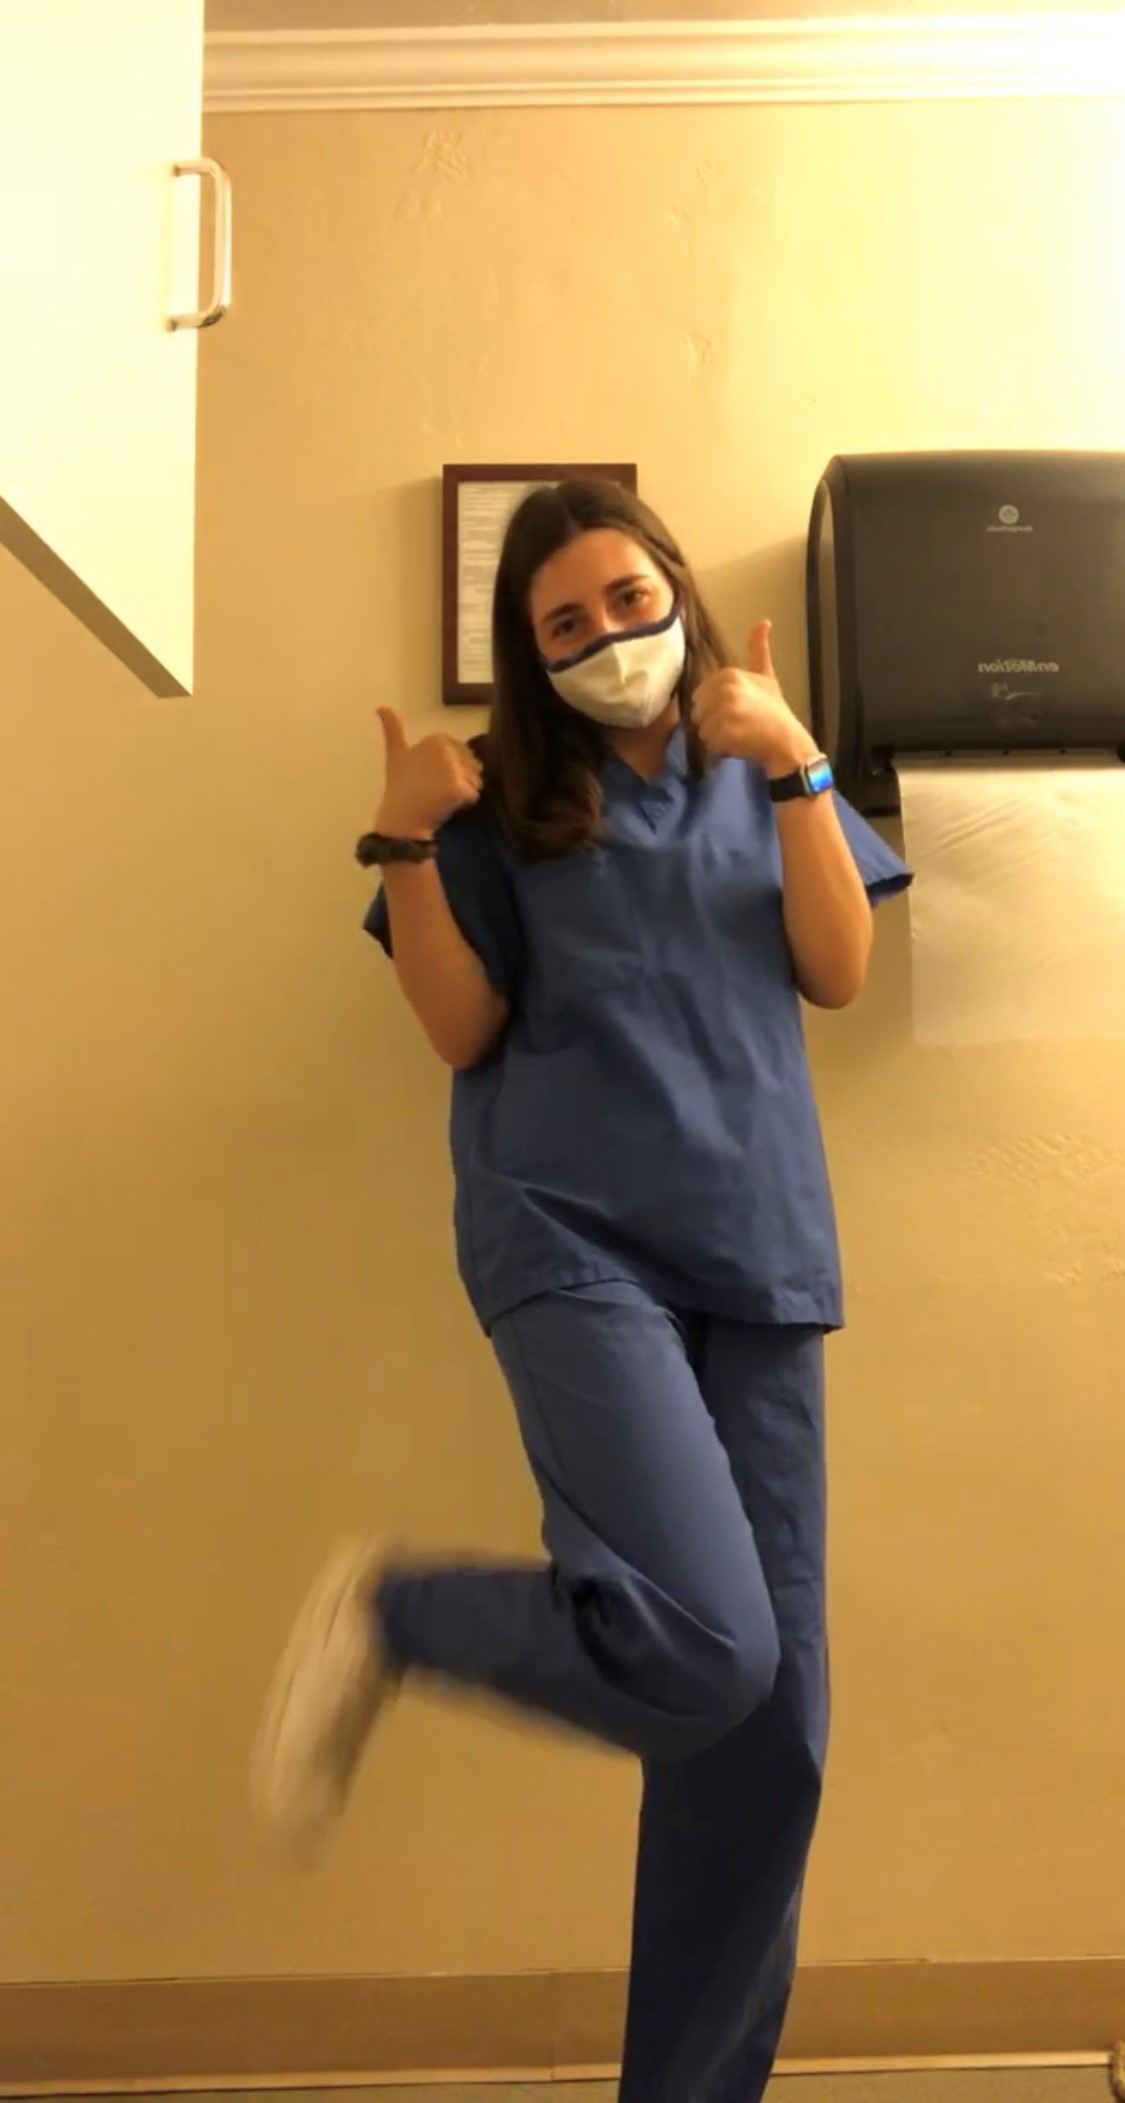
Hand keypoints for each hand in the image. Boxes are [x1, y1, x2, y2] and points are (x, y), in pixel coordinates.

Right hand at [375, 709, 482, 837]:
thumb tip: (381, 707)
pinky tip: (449, 805)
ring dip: (465, 790)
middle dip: (462, 777)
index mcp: (435, 739)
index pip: (461, 751)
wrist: (400, 817)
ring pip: (475, 779)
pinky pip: (474, 795)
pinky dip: (466, 803)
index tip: (435, 778)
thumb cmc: (398, 786)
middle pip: (471, 764)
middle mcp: (446, 750)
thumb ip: (392, 729)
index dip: (453, 767)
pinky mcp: (458, 789)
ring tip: (444, 798)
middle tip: (439, 790)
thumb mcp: (395, 753)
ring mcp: (453, 769)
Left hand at [691, 620, 818, 778]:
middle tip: (737, 725)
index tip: (736, 712)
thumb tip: (763, 621)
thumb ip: (758, 650)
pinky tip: (739, 745)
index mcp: (730, 674)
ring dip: (716, 737)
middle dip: (712, 722)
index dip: (714, 707)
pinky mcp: (726, 733)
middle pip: (698, 712)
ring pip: (702, 729)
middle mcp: (726, 690)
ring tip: (739, 735)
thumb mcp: (766, 676)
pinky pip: (709, 744)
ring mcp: (725, 711)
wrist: (787, 741)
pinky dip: (720, 750)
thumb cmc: (774, 711)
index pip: (700, 695)